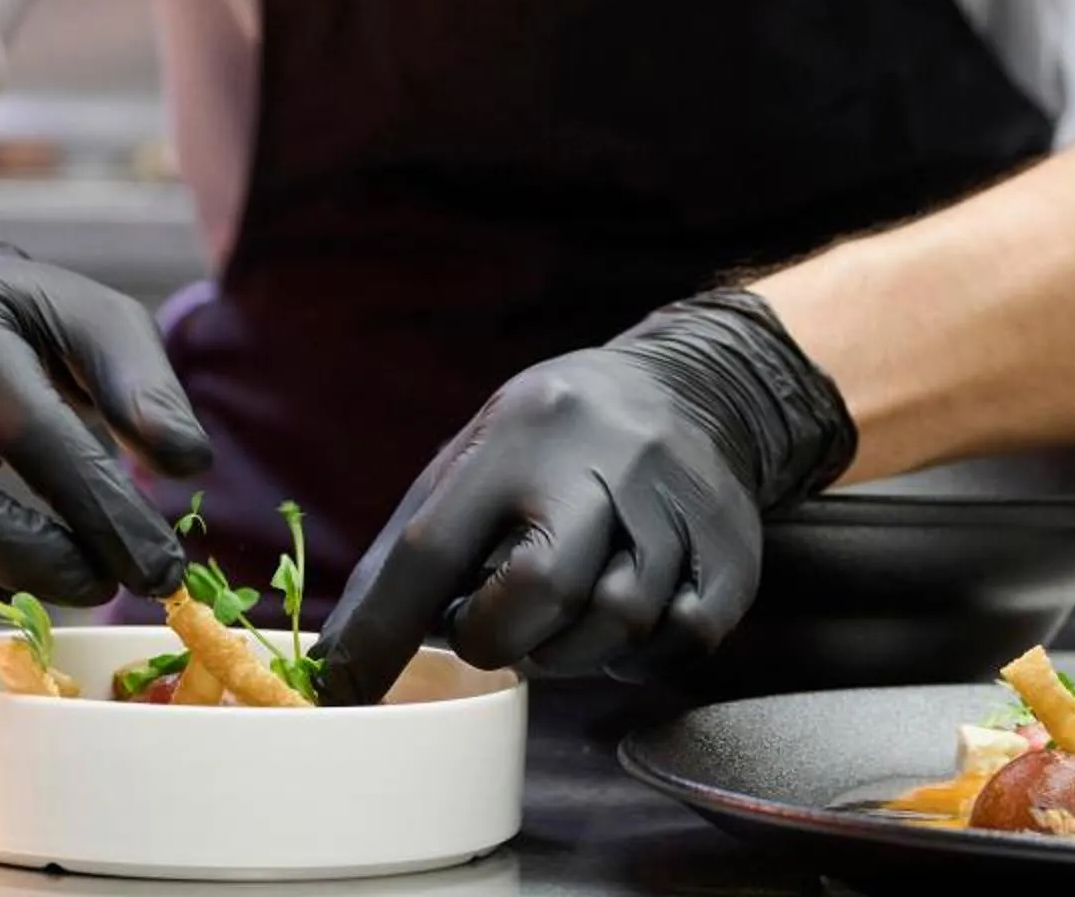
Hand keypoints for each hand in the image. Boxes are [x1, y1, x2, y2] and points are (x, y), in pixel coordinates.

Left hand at [314, 289, 853, 705]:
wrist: (690, 388)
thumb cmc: (553, 441)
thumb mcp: (476, 455)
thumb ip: (412, 546)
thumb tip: (344, 653)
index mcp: (518, 433)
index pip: (433, 544)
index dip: (382, 629)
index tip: (345, 686)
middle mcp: (602, 458)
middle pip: (540, 589)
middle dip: (500, 638)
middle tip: (494, 633)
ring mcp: (676, 501)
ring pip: (616, 622)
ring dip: (571, 652)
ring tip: (558, 621)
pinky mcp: (731, 547)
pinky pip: (680, 637)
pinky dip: (638, 654)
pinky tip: (619, 620)